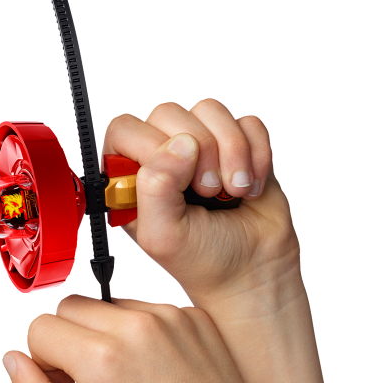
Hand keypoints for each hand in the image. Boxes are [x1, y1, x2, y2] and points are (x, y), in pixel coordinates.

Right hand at [2, 294, 263, 382]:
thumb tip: (12, 359)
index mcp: (101, 357)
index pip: (39, 328)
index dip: (43, 362)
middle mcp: (134, 325)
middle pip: (68, 307)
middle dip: (68, 342)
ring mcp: (167, 314)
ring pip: (107, 305)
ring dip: (104, 334)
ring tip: (128, 379)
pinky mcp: (191, 313)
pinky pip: (145, 310)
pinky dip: (140, 333)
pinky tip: (157, 370)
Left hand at [103, 100, 302, 314]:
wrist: (254, 271)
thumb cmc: (204, 261)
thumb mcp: (163, 235)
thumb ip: (155, 187)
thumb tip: (181, 144)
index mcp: (132, 176)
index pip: (125, 129)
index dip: (153, 148)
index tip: (179, 184)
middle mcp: (163, 155)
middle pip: (169, 112)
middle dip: (200, 152)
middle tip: (209, 192)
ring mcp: (203, 147)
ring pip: (210, 111)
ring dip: (232, 152)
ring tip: (235, 190)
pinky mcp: (240, 145)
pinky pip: (249, 123)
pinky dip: (258, 154)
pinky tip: (252, 186)